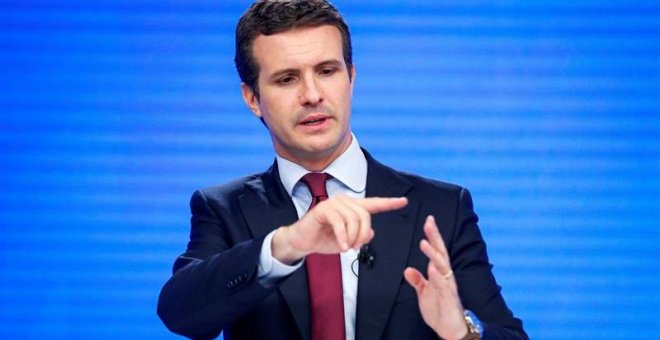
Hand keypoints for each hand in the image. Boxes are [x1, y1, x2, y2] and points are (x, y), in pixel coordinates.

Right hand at [272, 195, 407, 263]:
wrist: (302, 241)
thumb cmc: (324, 240)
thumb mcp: (347, 242)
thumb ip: (361, 237)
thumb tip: (371, 232)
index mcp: (352, 208)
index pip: (374, 204)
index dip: (389, 203)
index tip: (404, 201)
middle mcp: (345, 202)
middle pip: (365, 216)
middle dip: (363, 234)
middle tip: (357, 248)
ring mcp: (334, 203)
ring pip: (353, 220)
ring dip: (353, 237)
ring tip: (348, 248)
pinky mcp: (324, 209)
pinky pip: (340, 223)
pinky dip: (343, 237)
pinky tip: (343, 247)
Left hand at [403, 215, 467, 339]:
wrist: (450, 329)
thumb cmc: (440, 309)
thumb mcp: (424, 293)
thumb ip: (417, 280)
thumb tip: (407, 269)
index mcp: (439, 273)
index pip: (436, 251)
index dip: (432, 236)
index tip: (428, 221)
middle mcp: (445, 276)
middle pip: (441, 252)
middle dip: (435, 237)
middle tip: (429, 222)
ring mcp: (448, 286)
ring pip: (442, 266)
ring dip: (433, 254)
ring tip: (424, 243)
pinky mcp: (449, 298)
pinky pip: (444, 286)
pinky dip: (438, 277)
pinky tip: (432, 269)